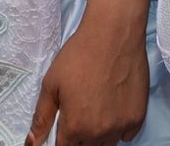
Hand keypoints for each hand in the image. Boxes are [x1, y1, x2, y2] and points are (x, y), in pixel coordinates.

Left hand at [26, 0, 150, 145]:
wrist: (112, 34)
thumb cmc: (79, 55)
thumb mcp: (51, 84)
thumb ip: (41, 118)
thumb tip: (31, 143)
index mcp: (75, 127)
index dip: (61, 138)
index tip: (63, 125)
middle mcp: (99, 133)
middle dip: (79, 136)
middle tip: (79, 110)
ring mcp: (121, 126)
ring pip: (107, 143)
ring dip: (98, 134)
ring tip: (95, 107)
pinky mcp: (138, 117)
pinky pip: (126, 134)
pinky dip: (118, 128)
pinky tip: (112, 107)